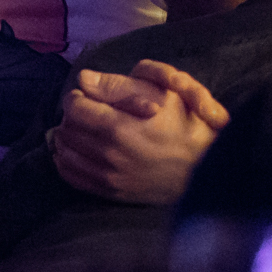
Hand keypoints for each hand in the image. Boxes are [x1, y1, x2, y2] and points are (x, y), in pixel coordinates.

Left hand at [50, 64, 228, 204]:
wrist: (206, 168)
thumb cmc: (186, 124)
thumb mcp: (161, 93)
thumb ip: (117, 85)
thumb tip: (83, 79)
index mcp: (118, 127)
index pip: (74, 107)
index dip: (77, 96)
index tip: (87, 95)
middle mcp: (108, 154)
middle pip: (67, 128)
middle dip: (73, 115)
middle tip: (87, 111)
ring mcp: (108, 176)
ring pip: (65, 152)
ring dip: (68, 137)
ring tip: (82, 129)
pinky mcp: (111, 192)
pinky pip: (72, 176)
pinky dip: (67, 161)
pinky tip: (76, 152)